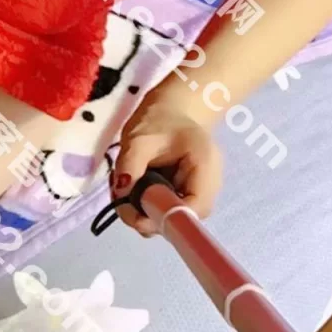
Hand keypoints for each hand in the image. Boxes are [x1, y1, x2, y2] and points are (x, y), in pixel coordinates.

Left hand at [111, 91, 222, 236]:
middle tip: (123, 200)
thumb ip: (130, 164)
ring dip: (146, 213)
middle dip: (151, 218)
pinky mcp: (188, 196)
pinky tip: (136, 190)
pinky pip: (170, 212)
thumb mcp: (139, 138)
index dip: (167, 220)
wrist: (174, 111)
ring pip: (176, 219)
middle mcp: (208, 185)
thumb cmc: (159, 119)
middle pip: (185, 219)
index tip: (137, 216)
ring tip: (127, 191)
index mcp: (204, 166)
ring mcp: (200, 193)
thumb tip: (122, 193)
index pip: (194, 209)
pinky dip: (149, 207)